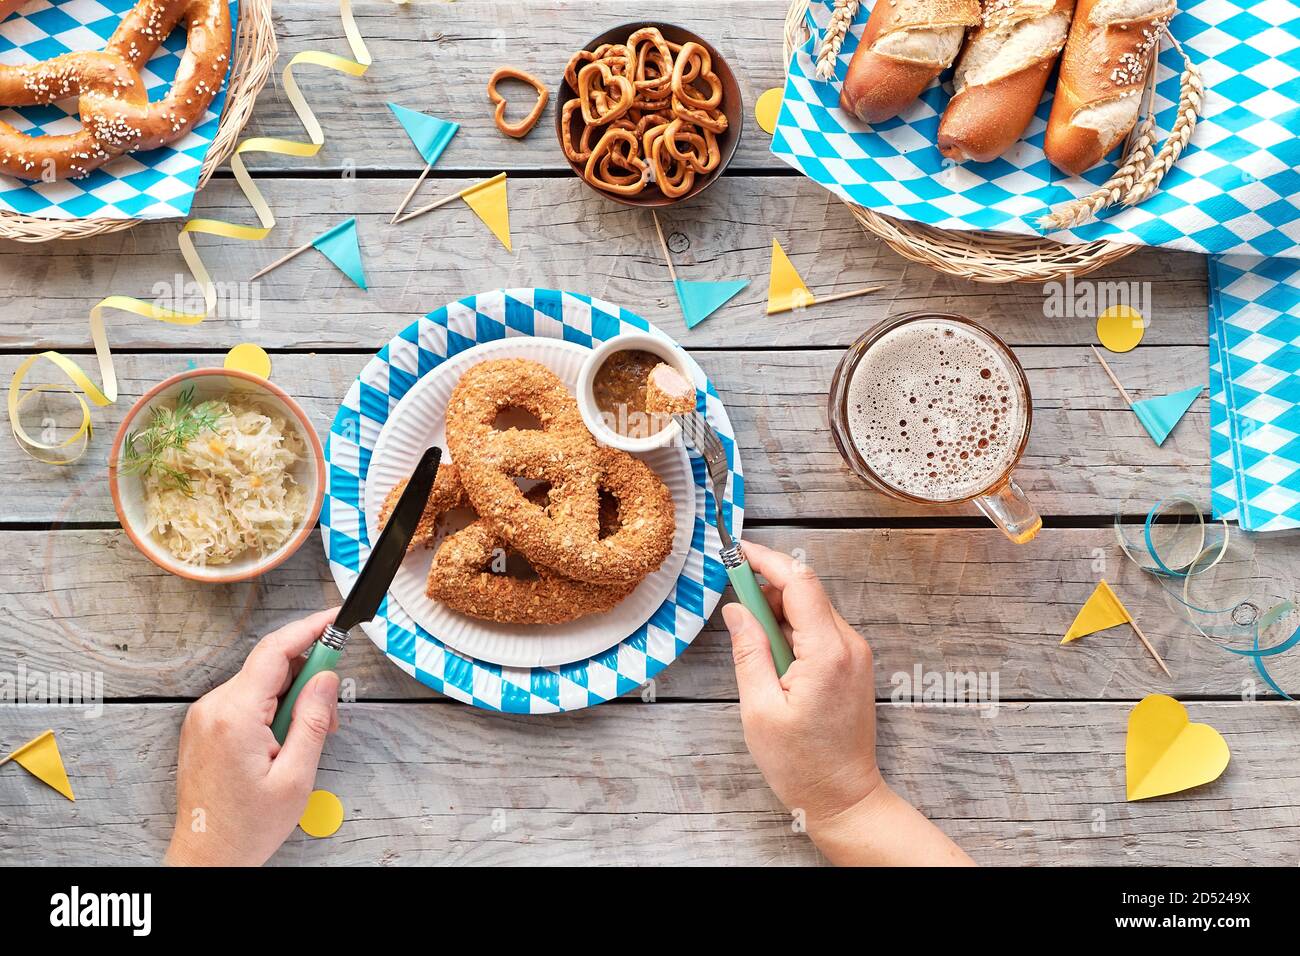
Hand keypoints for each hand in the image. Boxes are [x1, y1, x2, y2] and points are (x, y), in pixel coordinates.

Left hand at [165, 608, 341, 866]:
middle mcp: (214, 708)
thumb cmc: (246, 827)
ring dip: (291, 698)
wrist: (205, 857)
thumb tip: (325, 678)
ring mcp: (205, 716)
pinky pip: (246, 700)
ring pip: (260, 684)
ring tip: (304, 741)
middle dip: (308, 678)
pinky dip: (272, 709)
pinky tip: (284, 740)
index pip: (275, 651)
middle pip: (270, 666)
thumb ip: (312, 720)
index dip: (310, 629)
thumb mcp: (296, 777)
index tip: (335, 619)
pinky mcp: (205, 726)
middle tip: (330, 713)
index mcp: (235, 716)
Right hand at [722, 542, 971, 865]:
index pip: (799, 583)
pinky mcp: (852, 664)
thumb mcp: (759, 708)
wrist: (845, 799)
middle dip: (767, 582)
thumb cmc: (802, 764)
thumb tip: (735, 610)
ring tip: (746, 624)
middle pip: (807, 590)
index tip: (736, 552)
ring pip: (812, 607)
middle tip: (730, 588)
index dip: (766, 561)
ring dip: (778, 605)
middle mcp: (849, 645)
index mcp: (827, 652)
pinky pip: (820, 628)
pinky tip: (769, 643)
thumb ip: (748, 651)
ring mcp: (855, 654)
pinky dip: (792, 624)